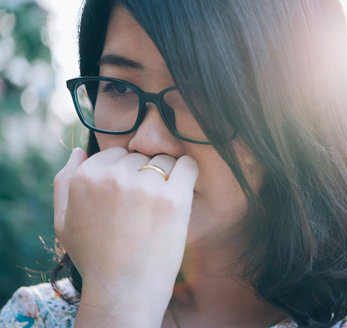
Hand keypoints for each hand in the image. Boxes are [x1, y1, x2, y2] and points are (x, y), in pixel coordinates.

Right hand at [53, 147, 197, 325]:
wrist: (123, 289)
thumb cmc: (94, 257)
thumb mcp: (63, 221)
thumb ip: (64, 182)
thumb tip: (80, 150)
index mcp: (85, 178)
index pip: (116, 153)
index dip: (125, 173)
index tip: (128, 196)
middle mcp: (114, 177)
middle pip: (140, 157)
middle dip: (144, 175)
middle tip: (144, 205)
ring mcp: (145, 186)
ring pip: (164, 160)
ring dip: (166, 175)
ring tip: (160, 204)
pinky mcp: (173, 198)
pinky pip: (188, 166)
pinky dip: (188, 173)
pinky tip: (183, 190)